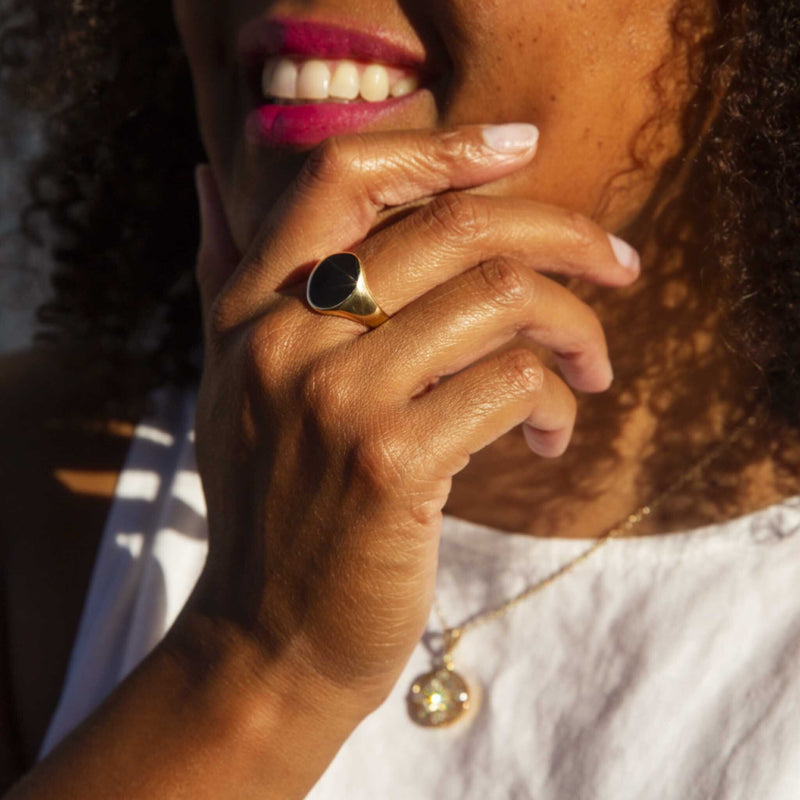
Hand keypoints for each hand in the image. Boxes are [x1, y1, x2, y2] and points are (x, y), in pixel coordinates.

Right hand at [186, 124, 638, 711]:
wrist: (266, 640)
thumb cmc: (271, 508)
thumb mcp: (232, 385)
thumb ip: (227, 280)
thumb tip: (204, 179)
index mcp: (251, 310)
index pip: (344, 175)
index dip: (444, 146)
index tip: (521, 149)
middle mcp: (285, 340)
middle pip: (457, 228)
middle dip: (564, 233)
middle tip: (619, 266)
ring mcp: (337, 402)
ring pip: (503, 299)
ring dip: (576, 329)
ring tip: (592, 370)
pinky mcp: (392, 468)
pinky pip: (514, 384)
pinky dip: (558, 402)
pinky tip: (554, 438)